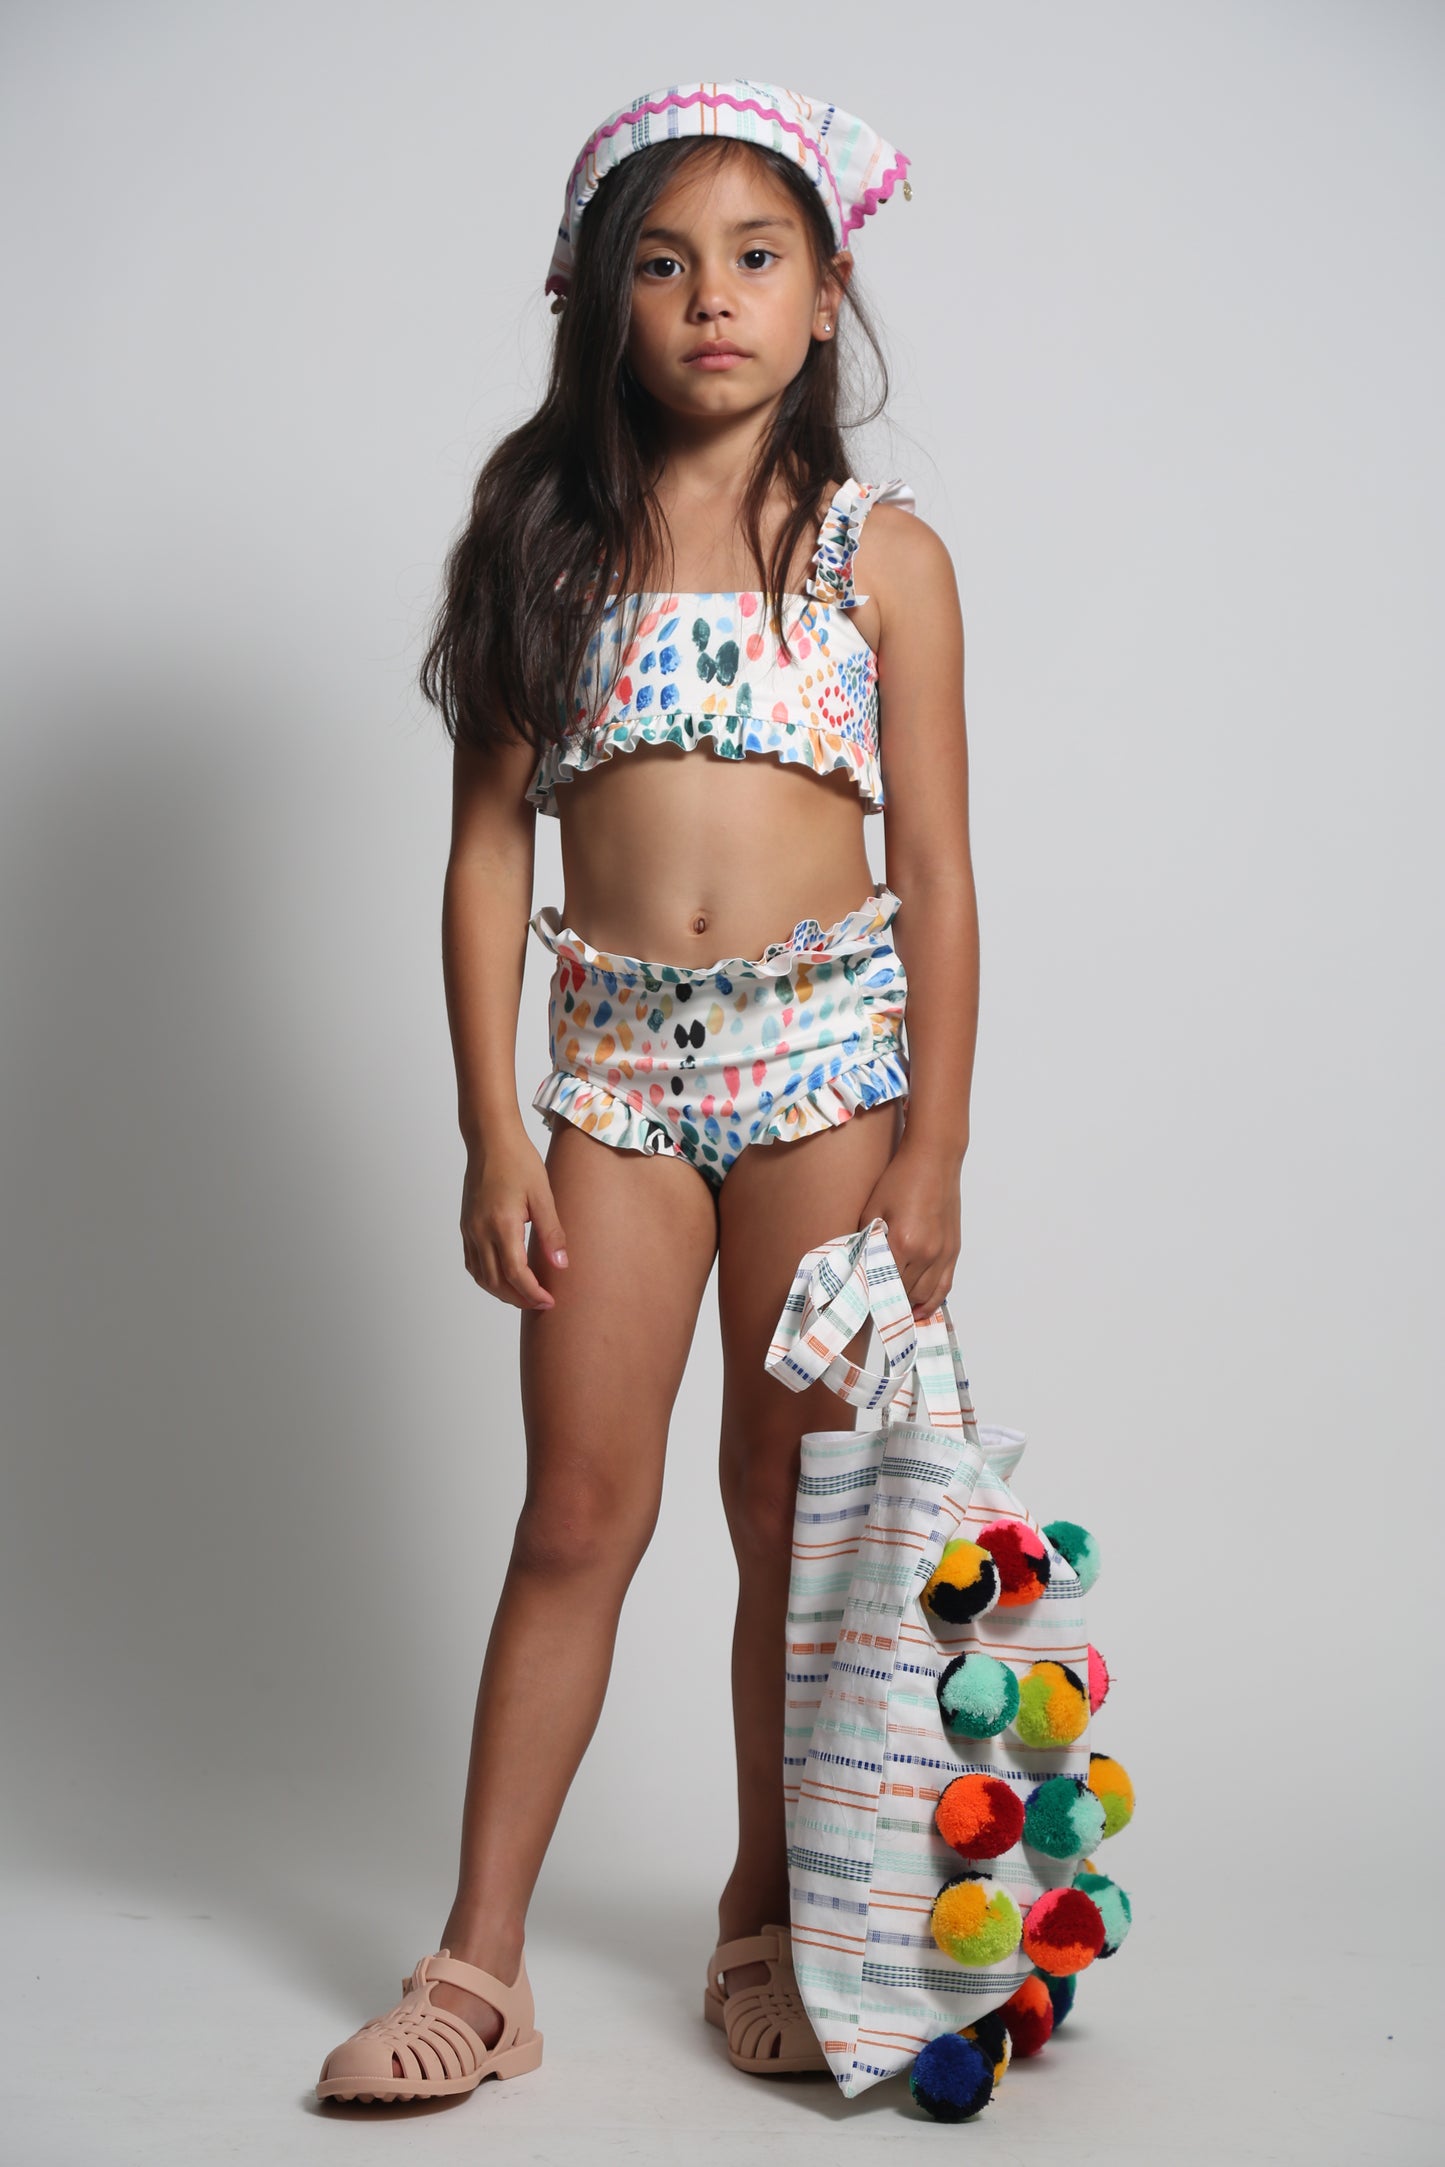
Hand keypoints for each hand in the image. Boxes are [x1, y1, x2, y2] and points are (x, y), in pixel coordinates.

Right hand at [460, 1132, 568, 1309]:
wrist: (490, 1140)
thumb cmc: (518, 1161)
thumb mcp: (543, 1195)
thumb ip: (552, 1232)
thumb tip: (561, 1265)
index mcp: (502, 1225)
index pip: (516, 1274)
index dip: (533, 1293)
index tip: (550, 1301)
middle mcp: (481, 1232)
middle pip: (496, 1282)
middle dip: (519, 1299)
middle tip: (541, 1302)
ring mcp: (470, 1231)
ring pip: (481, 1277)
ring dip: (502, 1292)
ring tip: (525, 1294)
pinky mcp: (466, 1227)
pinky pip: (472, 1263)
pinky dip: (487, 1278)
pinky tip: (504, 1277)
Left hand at [859, 1138, 961, 1319]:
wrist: (933, 1160)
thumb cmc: (900, 1180)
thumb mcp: (871, 1209)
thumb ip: (865, 1242)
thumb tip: (857, 1268)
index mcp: (902, 1242)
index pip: (882, 1285)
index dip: (869, 1297)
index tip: (858, 1304)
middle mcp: (926, 1253)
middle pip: (903, 1294)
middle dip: (885, 1302)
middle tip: (870, 1307)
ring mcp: (943, 1253)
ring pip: (923, 1295)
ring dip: (907, 1304)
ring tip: (891, 1309)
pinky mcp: (953, 1250)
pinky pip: (943, 1287)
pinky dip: (931, 1302)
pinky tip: (919, 1311)